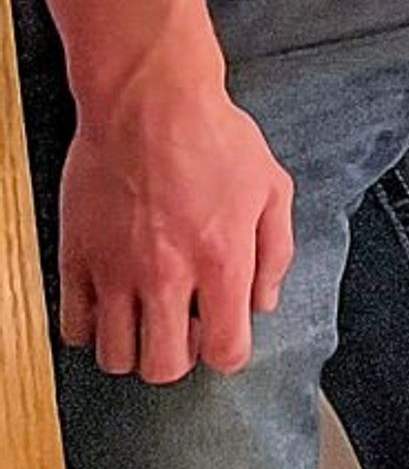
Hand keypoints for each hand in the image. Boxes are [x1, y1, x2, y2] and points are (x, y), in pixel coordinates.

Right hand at [60, 40, 294, 382]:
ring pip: (114, 357)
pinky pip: (72, 325)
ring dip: (133, 348)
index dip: (228, 353)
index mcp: (222, 260)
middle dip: (179, 358)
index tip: (224, 339)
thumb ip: (275, 253)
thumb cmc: (212, 136)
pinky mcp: (75, 257)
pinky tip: (110, 304)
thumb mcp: (272, 187)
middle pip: (163, 367)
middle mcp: (167, 275)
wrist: (148, 101)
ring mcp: (115, 270)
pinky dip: (90, 327)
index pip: (224, 350)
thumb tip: (262, 302)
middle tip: (183, 330)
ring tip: (146, 319)